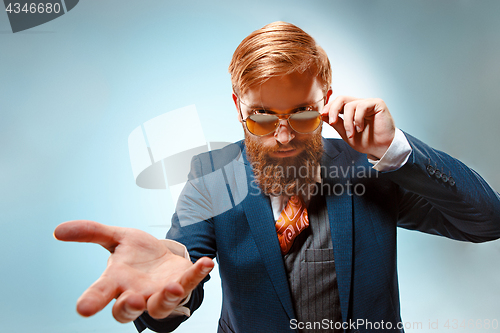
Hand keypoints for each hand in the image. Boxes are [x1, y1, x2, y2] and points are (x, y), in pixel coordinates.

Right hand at [54, 220, 213, 322]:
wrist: (164, 257)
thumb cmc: (137, 254)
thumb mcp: (117, 238)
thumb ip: (91, 232)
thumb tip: (57, 230)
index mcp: (117, 281)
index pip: (100, 294)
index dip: (92, 301)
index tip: (83, 308)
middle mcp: (136, 293)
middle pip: (127, 310)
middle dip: (128, 308)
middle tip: (131, 300)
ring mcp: (160, 293)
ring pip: (160, 306)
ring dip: (166, 298)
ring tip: (174, 287)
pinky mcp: (182, 284)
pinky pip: (191, 283)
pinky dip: (198, 274)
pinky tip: (206, 261)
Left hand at [321, 96, 395, 159]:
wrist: (381, 148)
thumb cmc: (367, 142)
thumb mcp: (346, 134)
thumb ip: (337, 123)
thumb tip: (323, 115)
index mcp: (351, 110)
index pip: (337, 103)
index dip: (329, 107)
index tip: (322, 115)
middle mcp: (359, 104)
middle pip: (341, 98)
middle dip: (333, 110)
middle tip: (333, 122)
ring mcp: (368, 103)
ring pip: (350, 105)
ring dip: (348, 122)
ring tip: (352, 133)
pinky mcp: (377, 104)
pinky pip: (361, 106)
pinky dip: (357, 119)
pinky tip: (360, 128)